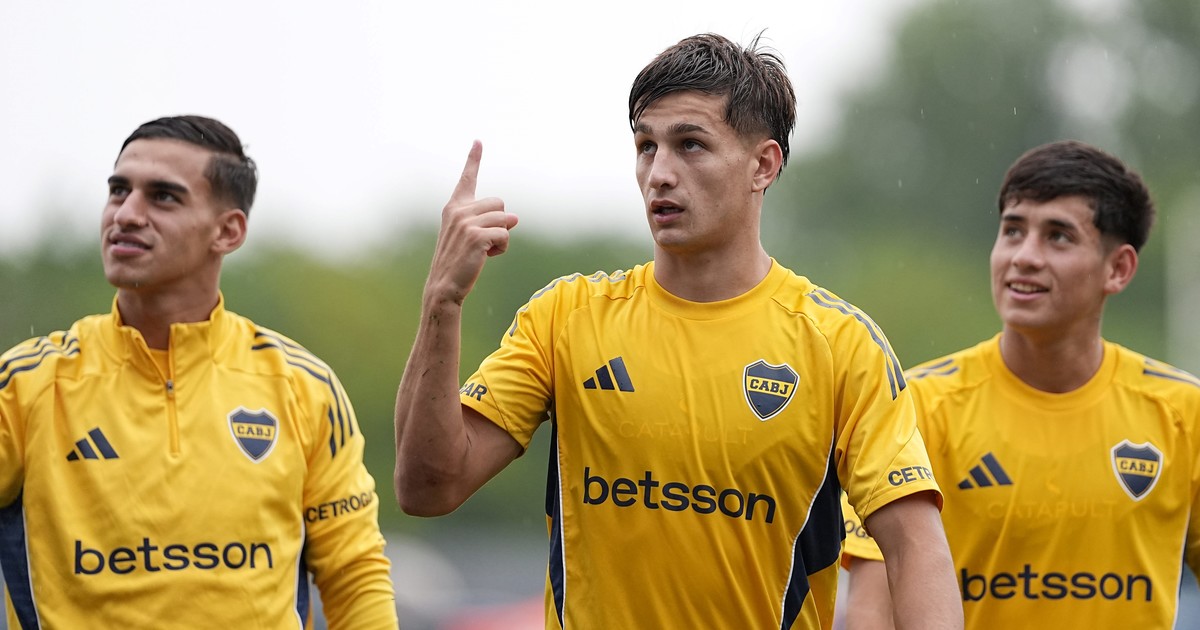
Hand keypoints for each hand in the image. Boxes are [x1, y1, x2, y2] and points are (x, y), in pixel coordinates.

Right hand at [427, 141, 518, 304]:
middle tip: (484, 242)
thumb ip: (492, 222)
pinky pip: (505, 235)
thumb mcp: (474, 237)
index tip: (478, 141)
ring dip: (501, 237)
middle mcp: (458, 211)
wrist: (445, 286)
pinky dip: (502, 248)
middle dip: (499, 223)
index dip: (473, 159)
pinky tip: (488, 257)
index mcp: (454, 207)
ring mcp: (465, 223)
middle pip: (499, 203)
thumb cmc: (460, 262)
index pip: (467, 179)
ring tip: (484, 251)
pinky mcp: (475, 236)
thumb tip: (515, 218)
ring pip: (504, 220)